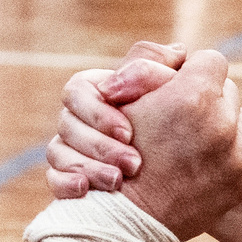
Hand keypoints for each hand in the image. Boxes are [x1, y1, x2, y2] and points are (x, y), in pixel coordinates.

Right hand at [46, 43, 182, 194]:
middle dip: (100, 144)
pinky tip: (85, 189)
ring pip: (57, 151)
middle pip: (67, 122)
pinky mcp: (71, 181)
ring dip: (89, 165)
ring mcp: (72, 151)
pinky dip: (66, 182)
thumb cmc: (184, 136)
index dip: (98, 110)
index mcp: (101, 94)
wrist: (187, 189)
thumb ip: (177, 72)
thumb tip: (178, 51)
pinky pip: (54, 179)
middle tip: (134, 163)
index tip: (129, 132)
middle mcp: (82, 120)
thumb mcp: (183, 97)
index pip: (78, 89)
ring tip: (118, 181)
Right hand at [111, 51, 241, 240]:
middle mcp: (222, 122)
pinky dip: (232, 152)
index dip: (190, 71)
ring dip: (220, 125)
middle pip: (227, 90)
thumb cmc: (114, 153)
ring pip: (239, 120)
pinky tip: (204, 160)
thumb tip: (182, 53)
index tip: (177, 87)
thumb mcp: (121, 99)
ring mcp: (236, 154)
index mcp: (193, 95)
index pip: (210, 60)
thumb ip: (150, 64)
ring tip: (190, 142)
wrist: (127, 218)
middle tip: (181, 117)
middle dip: (206, 98)